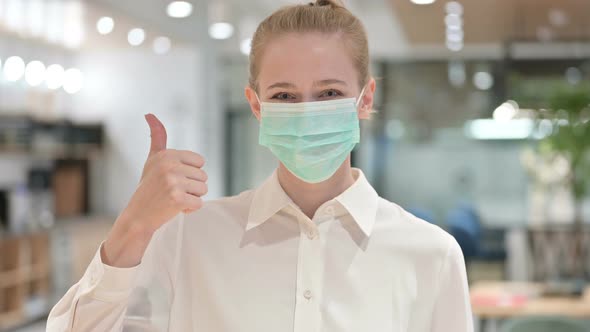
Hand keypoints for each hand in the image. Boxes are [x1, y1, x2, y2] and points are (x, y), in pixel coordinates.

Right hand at [102, 113, 207, 266]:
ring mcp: (173, 182)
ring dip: (192, 198)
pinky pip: (199, 203)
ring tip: (173, 199)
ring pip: (203, 189)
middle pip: (203, 176)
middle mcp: (169, 165)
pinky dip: (190, 209)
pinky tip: (174, 208)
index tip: (173, 178)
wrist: (138, 216)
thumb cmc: (149, 187)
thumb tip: (149, 114)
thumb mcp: (153, 160)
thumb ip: (157, 137)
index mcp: (166, 154)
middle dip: (191, 187)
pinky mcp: (177, 199)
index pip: (200, 162)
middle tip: (172, 191)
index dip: (190, 174)